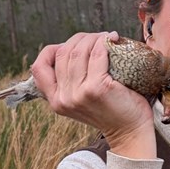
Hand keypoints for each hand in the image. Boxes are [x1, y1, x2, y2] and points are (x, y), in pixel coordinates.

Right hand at [30, 32, 156, 158]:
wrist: (130, 132)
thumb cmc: (111, 110)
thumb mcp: (81, 100)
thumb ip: (70, 82)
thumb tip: (69, 49)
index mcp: (55, 101)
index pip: (39, 67)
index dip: (53, 50)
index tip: (73, 46)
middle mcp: (63, 98)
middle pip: (63, 53)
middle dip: (80, 39)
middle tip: (98, 37)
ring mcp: (79, 93)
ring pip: (79, 51)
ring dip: (94, 38)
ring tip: (107, 37)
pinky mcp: (97, 88)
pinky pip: (97, 55)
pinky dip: (105, 42)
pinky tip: (113, 39)